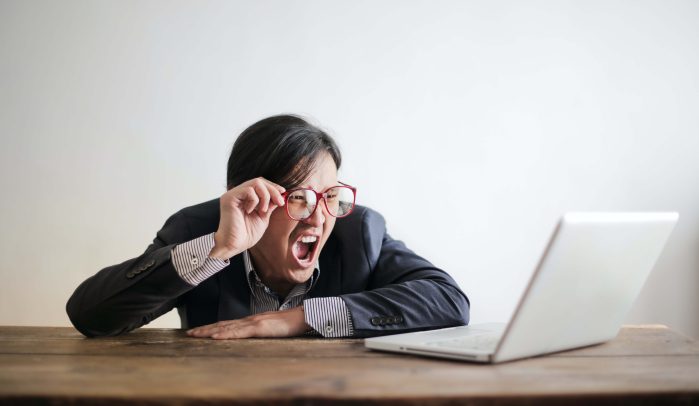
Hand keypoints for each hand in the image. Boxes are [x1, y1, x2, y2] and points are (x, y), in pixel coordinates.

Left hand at [186, 307, 309, 338]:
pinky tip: (216, 337)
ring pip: (227, 327)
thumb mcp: (271, 328)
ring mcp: (253, 322)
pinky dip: (225, 334)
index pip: (228, 324)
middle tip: (189, 333)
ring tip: (196, 334)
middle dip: (205, 329)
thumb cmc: (289, 323)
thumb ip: (260, 330)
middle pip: (223, 324)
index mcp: (251, 321)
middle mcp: (249, 320)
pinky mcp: (259, 327)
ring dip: (210, 331)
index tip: (200, 330)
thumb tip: (251, 335)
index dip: (213, 327)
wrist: (302, 317)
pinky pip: (239, 332)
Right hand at [209, 177, 285, 259]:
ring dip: (265, 196)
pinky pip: (248, 190)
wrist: (235, 246)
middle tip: (279, 202)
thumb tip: (280, 195)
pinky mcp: (229, 198)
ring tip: (262, 211)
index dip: (272, 186)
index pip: (260, 184)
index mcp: (245, 198)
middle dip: (272, 190)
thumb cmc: (246, 235)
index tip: (283, 193)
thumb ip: (269, 205)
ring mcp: (233, 195)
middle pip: (259, 181)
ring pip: (255, 183)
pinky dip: (254, 200)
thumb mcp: (263, 217)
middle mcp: (238, 194)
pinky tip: (250, 211)